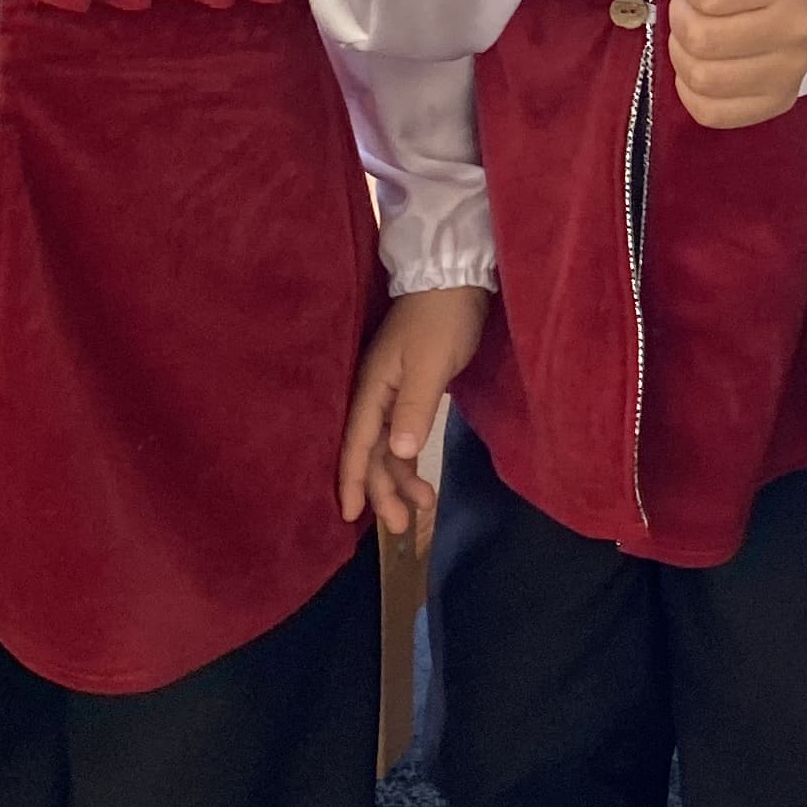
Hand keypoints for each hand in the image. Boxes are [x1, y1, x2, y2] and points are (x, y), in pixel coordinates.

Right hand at [342, 284, 483, 539]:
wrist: (453, 279)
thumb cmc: (443, 319)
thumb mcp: (432, 364)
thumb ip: (413, 407)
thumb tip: (397, 451)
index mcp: (372, 388)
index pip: (357, 444)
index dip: (354, 481)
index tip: (352, 516)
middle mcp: (374, 394)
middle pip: (371, 452)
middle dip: (383, 490)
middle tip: (403, 526)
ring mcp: (389, 392)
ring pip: (386, 446)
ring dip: (399, 477)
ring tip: (421, 508)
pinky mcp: (408, 390)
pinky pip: (399, 433)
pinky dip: (407, 457)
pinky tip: (418, 477)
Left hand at [669, 0, 806, 129]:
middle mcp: (797, 30)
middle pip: (699, 39)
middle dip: (688, 15)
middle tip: (706, 3)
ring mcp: (790, 72)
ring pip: (701, 77)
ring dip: (687, 52)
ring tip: (707, 29)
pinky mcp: (776, 104)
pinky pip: (710, 111)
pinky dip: (695, 89)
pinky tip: (711, 63)